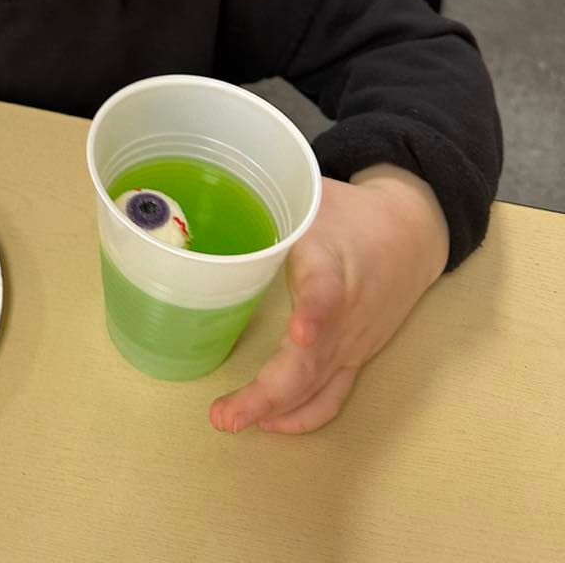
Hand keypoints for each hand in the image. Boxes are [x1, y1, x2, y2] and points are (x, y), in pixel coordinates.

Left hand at [209, 166, 448, 434]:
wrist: (413, 235)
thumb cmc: (350, 213)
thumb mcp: (310, 196)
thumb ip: (266, 202)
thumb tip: (207, 200)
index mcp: (332, 267)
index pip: (325, 293)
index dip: (312, 314)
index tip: (298, 334)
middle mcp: (345, 315)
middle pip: (312, 361)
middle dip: (268, 392)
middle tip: (223, 413)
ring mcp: (353, 343)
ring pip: (318, 387)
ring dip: (276, 411)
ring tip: (230, 420)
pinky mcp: (356, 356)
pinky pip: (332, 396)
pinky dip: (301, 416)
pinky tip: (267, 424)